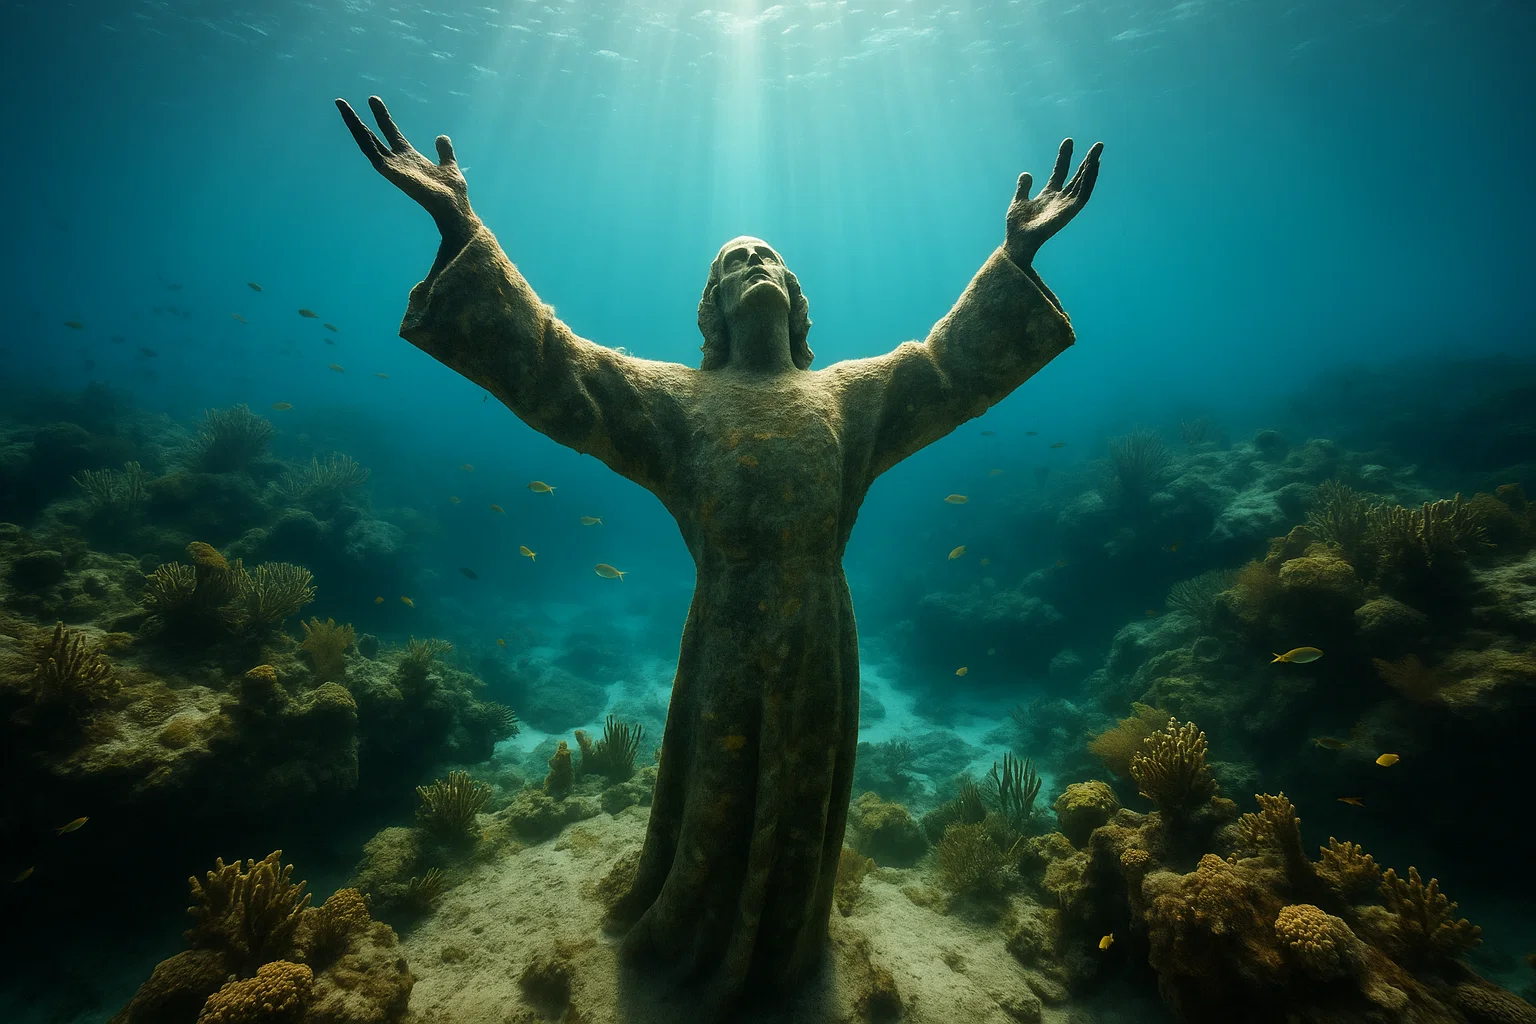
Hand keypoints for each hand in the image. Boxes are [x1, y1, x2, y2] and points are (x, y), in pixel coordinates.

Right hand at [336, 96, 477, 244]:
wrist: (454, 207)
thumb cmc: (452, 193)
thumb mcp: (448, 165)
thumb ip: (444, 151)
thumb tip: (442, 137)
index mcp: (409, 157)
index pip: (391, 132)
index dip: (382, 116)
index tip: (372, 99)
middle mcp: (397, 161)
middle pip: (372, 136)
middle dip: (357, 120)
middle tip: (341, 102)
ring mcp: (392, 167)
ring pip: (366, 142)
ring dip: (353, 125)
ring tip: (341, 106)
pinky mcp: (391, 173)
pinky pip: (373, 154)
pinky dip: (363, 140)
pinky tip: (356, 126)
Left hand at [1005, 139, 1102, 266]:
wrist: (1018, 241)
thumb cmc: (1017, 226)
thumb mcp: (1019, 201)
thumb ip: (1024, 187)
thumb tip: (1026, 173)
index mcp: (1049, 195)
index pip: (1060, 172)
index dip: (1064, 157)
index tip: (1068, 141)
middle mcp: (1060, 198)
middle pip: (1077, 176)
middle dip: (1087, 161)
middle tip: (1098, 145)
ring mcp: (1066, 205)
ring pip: (1084, 183)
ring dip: (1092, 167)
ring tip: (1098, 152)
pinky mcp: (1070, 211)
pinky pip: (1083, 194)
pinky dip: (1089, 181)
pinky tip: (1094, 167)